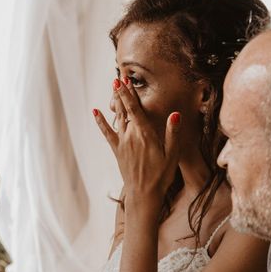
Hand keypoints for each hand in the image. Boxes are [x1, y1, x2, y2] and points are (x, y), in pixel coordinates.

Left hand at [93, 77, 180, 196]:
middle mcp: (131, 136)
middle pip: (125, 110)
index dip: (129, 94)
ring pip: (117, 118)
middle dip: (122, 93)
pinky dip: (101, 122)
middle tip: (118, 77)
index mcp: (145, 135)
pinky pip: (107, 133)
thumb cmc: (161, 175)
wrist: (144, 194)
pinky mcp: (117, 150)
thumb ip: (172, 134)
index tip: (124, 80)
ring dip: (115, 102)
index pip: (136, 109)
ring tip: (113, 87)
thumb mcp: (172, 155)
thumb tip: (175, 115)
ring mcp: (122, 143)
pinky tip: (95, 112)